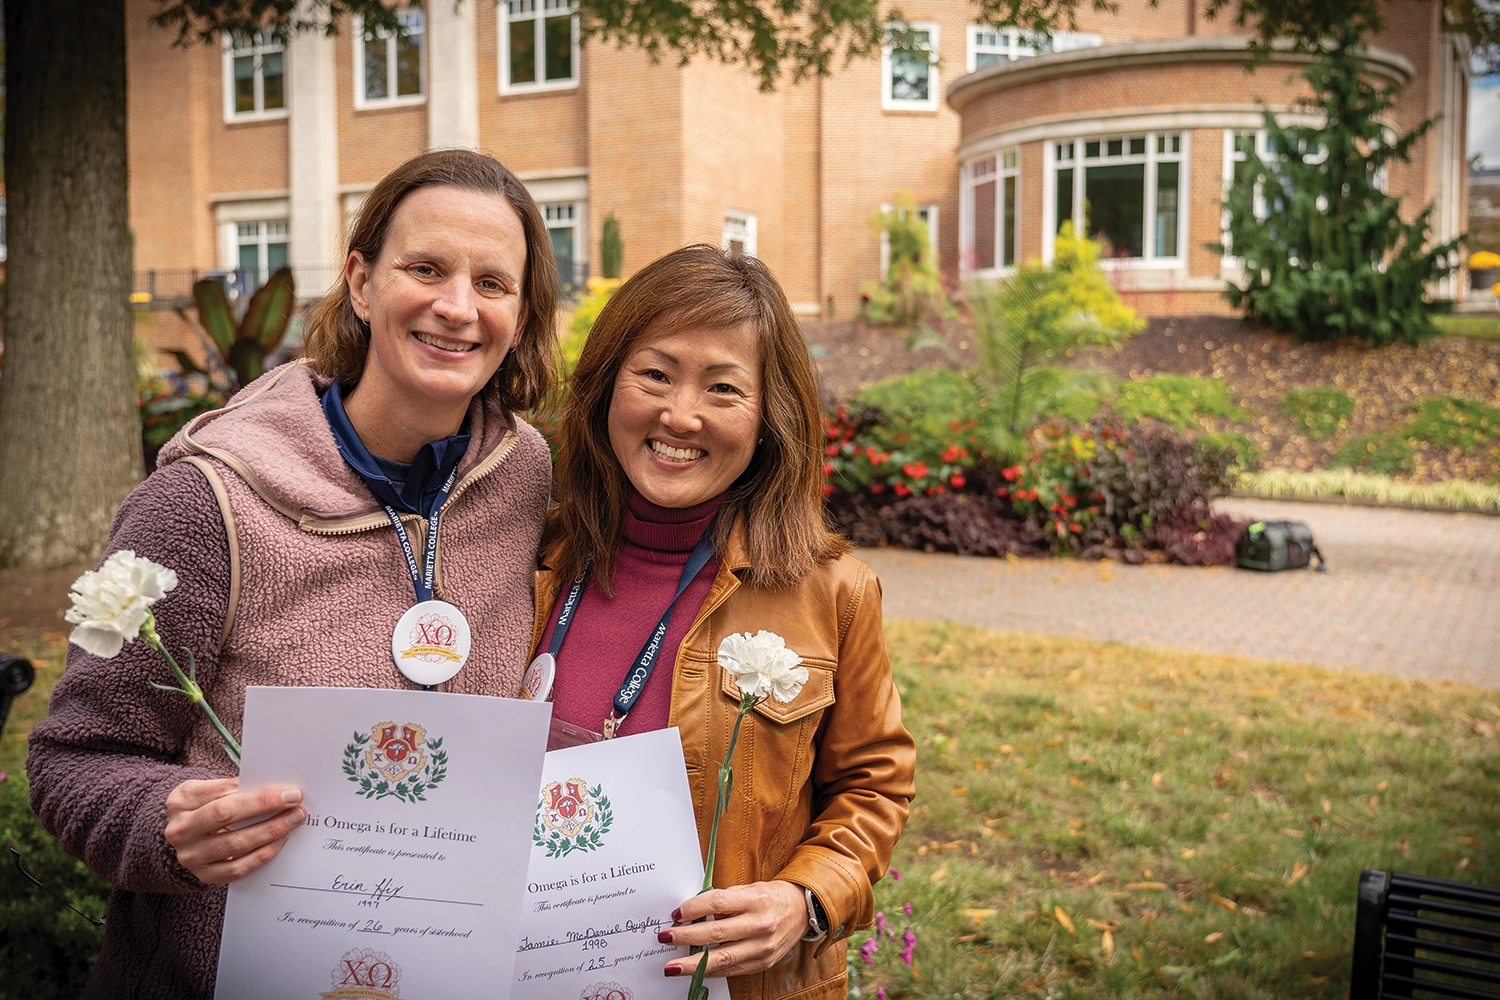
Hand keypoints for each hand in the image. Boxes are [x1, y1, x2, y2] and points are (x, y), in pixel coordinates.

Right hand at [164, 777, 305, 884]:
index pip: (226, 795)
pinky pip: (237, 869)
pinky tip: (279, 842)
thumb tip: (277, 789)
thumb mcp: (212, 789)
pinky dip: (262, 855)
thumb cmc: (207, 805)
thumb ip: (237, 787)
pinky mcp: (204, 875)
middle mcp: (181, 830)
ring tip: (292, 821)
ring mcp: (190, 856)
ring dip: (270, 832)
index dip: (260, 795)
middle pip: (227, 817)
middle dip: (267, 809)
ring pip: (235, 845)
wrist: (187, 834)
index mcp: (182, 801)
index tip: (290, 792)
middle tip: (296, 806)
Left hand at [660, 880, 805, 978]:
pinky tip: (695, 970)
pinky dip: (711, 971)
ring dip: (693, 964)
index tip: (676, 913)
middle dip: (687, 937)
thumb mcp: (750, 889)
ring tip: (672, 966)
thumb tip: (694, 911)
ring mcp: (763, 947)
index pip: (718, 903)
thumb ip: (725, 899)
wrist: (803, 911)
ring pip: (722, 958)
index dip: (694, 908)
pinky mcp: (763, 963)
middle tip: (666, 937)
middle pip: (717, 932)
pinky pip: (732, 970)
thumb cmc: (772, 896)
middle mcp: (761, 925)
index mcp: (756, 900)